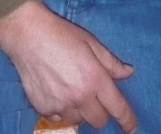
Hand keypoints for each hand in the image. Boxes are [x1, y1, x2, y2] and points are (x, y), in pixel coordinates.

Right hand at [0, 0, 137, 132]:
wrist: (28, 35)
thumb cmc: (63, 35)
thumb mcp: (92, 44)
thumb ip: (112, 63)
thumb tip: (128, 73)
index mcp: (95, 80)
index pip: (117, 108)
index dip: (127, 121)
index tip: (132, 128)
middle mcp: (79, 97)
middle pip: (98, 121)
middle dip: (101, 112)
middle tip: (95, 97)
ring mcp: (60, 105)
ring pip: (78, 121)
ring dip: (80, 111)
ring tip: (72, 91)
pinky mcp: (42, 107)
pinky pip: (58, 118)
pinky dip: (61, 110)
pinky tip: (57, 93)